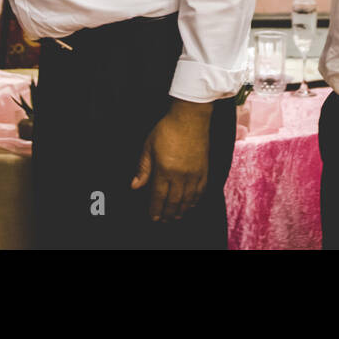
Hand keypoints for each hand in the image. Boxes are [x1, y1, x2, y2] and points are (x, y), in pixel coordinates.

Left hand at [130, 99, 212, 221]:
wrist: (190, 117)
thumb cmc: (167, 129)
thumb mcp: (148, 146)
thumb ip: (142, 168)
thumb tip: (135, 185)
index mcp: (164, 170)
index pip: (158, 196)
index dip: (155, 209)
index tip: (153, 217)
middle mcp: (180, 175)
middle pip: (173, 202)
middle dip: (168, 214)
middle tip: (164, 221)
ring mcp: (194, 173)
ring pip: (188, 199)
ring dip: (181, 211)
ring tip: (177, 217)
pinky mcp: (204, 169)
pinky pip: (200, 191)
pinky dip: (195, 200)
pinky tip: (191, 204)